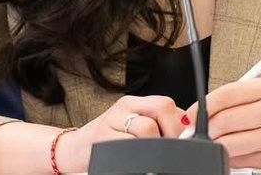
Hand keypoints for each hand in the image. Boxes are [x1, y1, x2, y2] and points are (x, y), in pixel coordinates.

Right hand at [57, 95, 186, 172]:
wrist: (74, 149)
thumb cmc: (107, 141)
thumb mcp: (132, 127)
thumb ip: (156, 124)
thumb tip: (185, 131)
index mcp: (134, 103)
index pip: (166, 103)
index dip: (180, 122)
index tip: (185, 139)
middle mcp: (123, 107)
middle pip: (161, 109)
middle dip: (172, 132)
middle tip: (170, 148)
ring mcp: (111, 121)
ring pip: (148, 127)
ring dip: (156, 144)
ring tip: (152, 155)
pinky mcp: (102, 138)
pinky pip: (129, 145)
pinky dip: (139, 155)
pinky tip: (137, 158)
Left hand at [185, 76, 260, 169]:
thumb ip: (238, 99)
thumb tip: (203, 111)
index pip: (226, 94)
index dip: (203, 105)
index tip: (191, 114)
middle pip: (224, 120)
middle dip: (206, 129)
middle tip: (201, 131)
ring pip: (229, 143)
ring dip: (215, 145)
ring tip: (215, 141)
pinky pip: (242, 160)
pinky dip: (231, 158)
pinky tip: (234, 151)